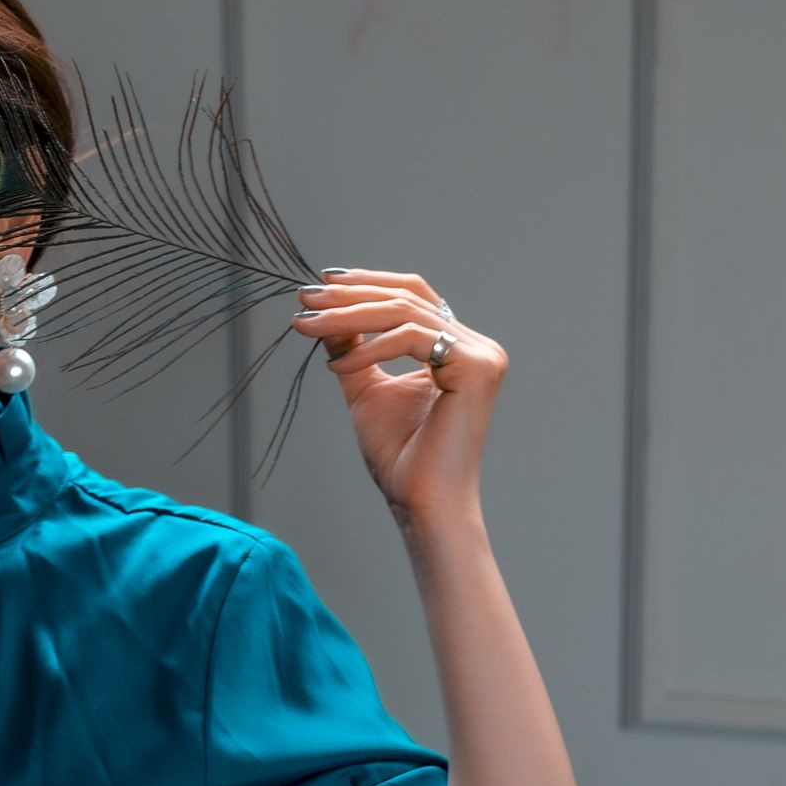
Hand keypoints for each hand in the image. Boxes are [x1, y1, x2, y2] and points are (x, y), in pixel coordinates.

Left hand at [290, 269, 503, 526]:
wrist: (422, 502)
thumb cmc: (401, 457)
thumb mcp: (366, 388)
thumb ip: (351, 347)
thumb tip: (323, 310)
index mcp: (458, 349)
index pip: (414, 296)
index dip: (368, 283)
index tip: (320, 285)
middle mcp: (477, 347)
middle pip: (408, 297)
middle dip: (350, 295)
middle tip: (305, 299)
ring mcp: (481, 356)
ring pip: (404, 313)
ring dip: (348, 315)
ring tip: (308, 325)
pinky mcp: (476, 368)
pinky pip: (411, 338)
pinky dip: (369, 348)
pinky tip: (338, 366)